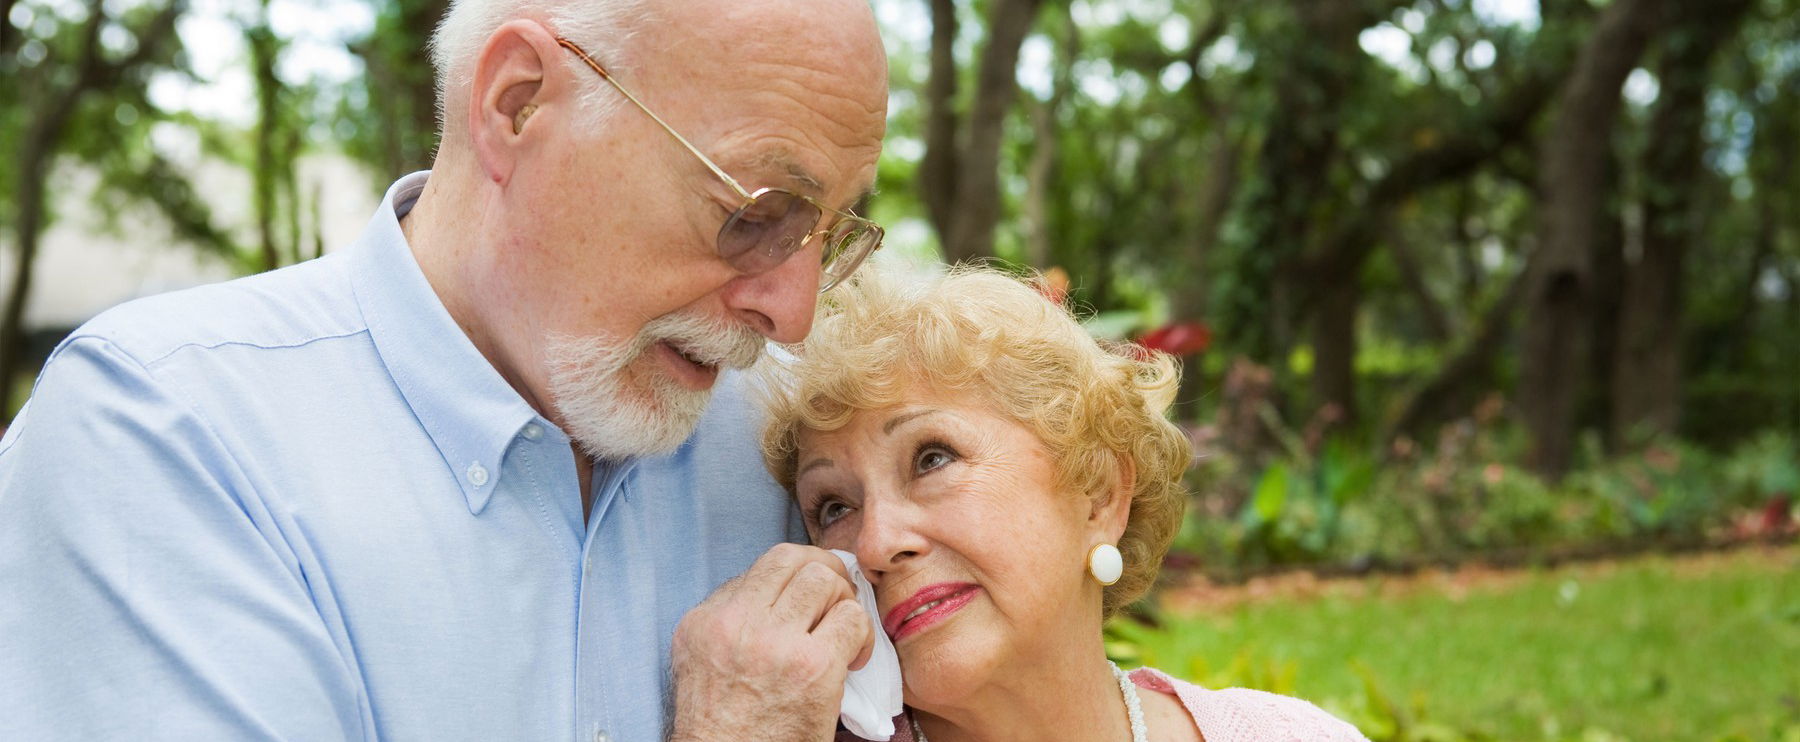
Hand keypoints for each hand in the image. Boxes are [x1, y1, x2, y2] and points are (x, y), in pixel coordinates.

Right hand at [669, 543, 874, 741]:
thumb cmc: (723, 727)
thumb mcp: (700, 662)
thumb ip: (730, 621)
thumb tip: (774, 589)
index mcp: (706, 622)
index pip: (760, 566)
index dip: (795, 572)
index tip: (808, 591)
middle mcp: (736, 624)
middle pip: (792, 559)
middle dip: (823, 570)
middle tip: (835, 596)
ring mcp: (776, 643)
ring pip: (824, 580)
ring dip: (842, 600)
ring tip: (843, 629)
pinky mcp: (813, 667)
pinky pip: (852, 619)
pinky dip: (862, 632)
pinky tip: (854, 657)